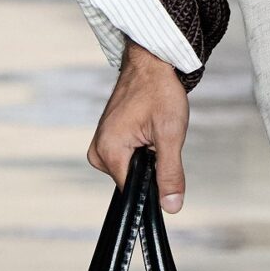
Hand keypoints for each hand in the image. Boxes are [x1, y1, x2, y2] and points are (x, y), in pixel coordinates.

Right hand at [87, 41, 189, 211]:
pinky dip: (143, 149)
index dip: (154, 185)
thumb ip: (170, 173)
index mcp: (108, 152)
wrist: (150, 63)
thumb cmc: (159, 91)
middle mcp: (98, 151)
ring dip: (148, 156)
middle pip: (132, 180)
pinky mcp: (107, 139)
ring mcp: (100, 145)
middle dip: (152, 166)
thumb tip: (171, 207)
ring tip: (153, 129)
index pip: (132, 191)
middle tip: (160, 137)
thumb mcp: (170, 134)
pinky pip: (128, 157)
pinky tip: (148, 129)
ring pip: (132, 169)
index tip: (165, 164)